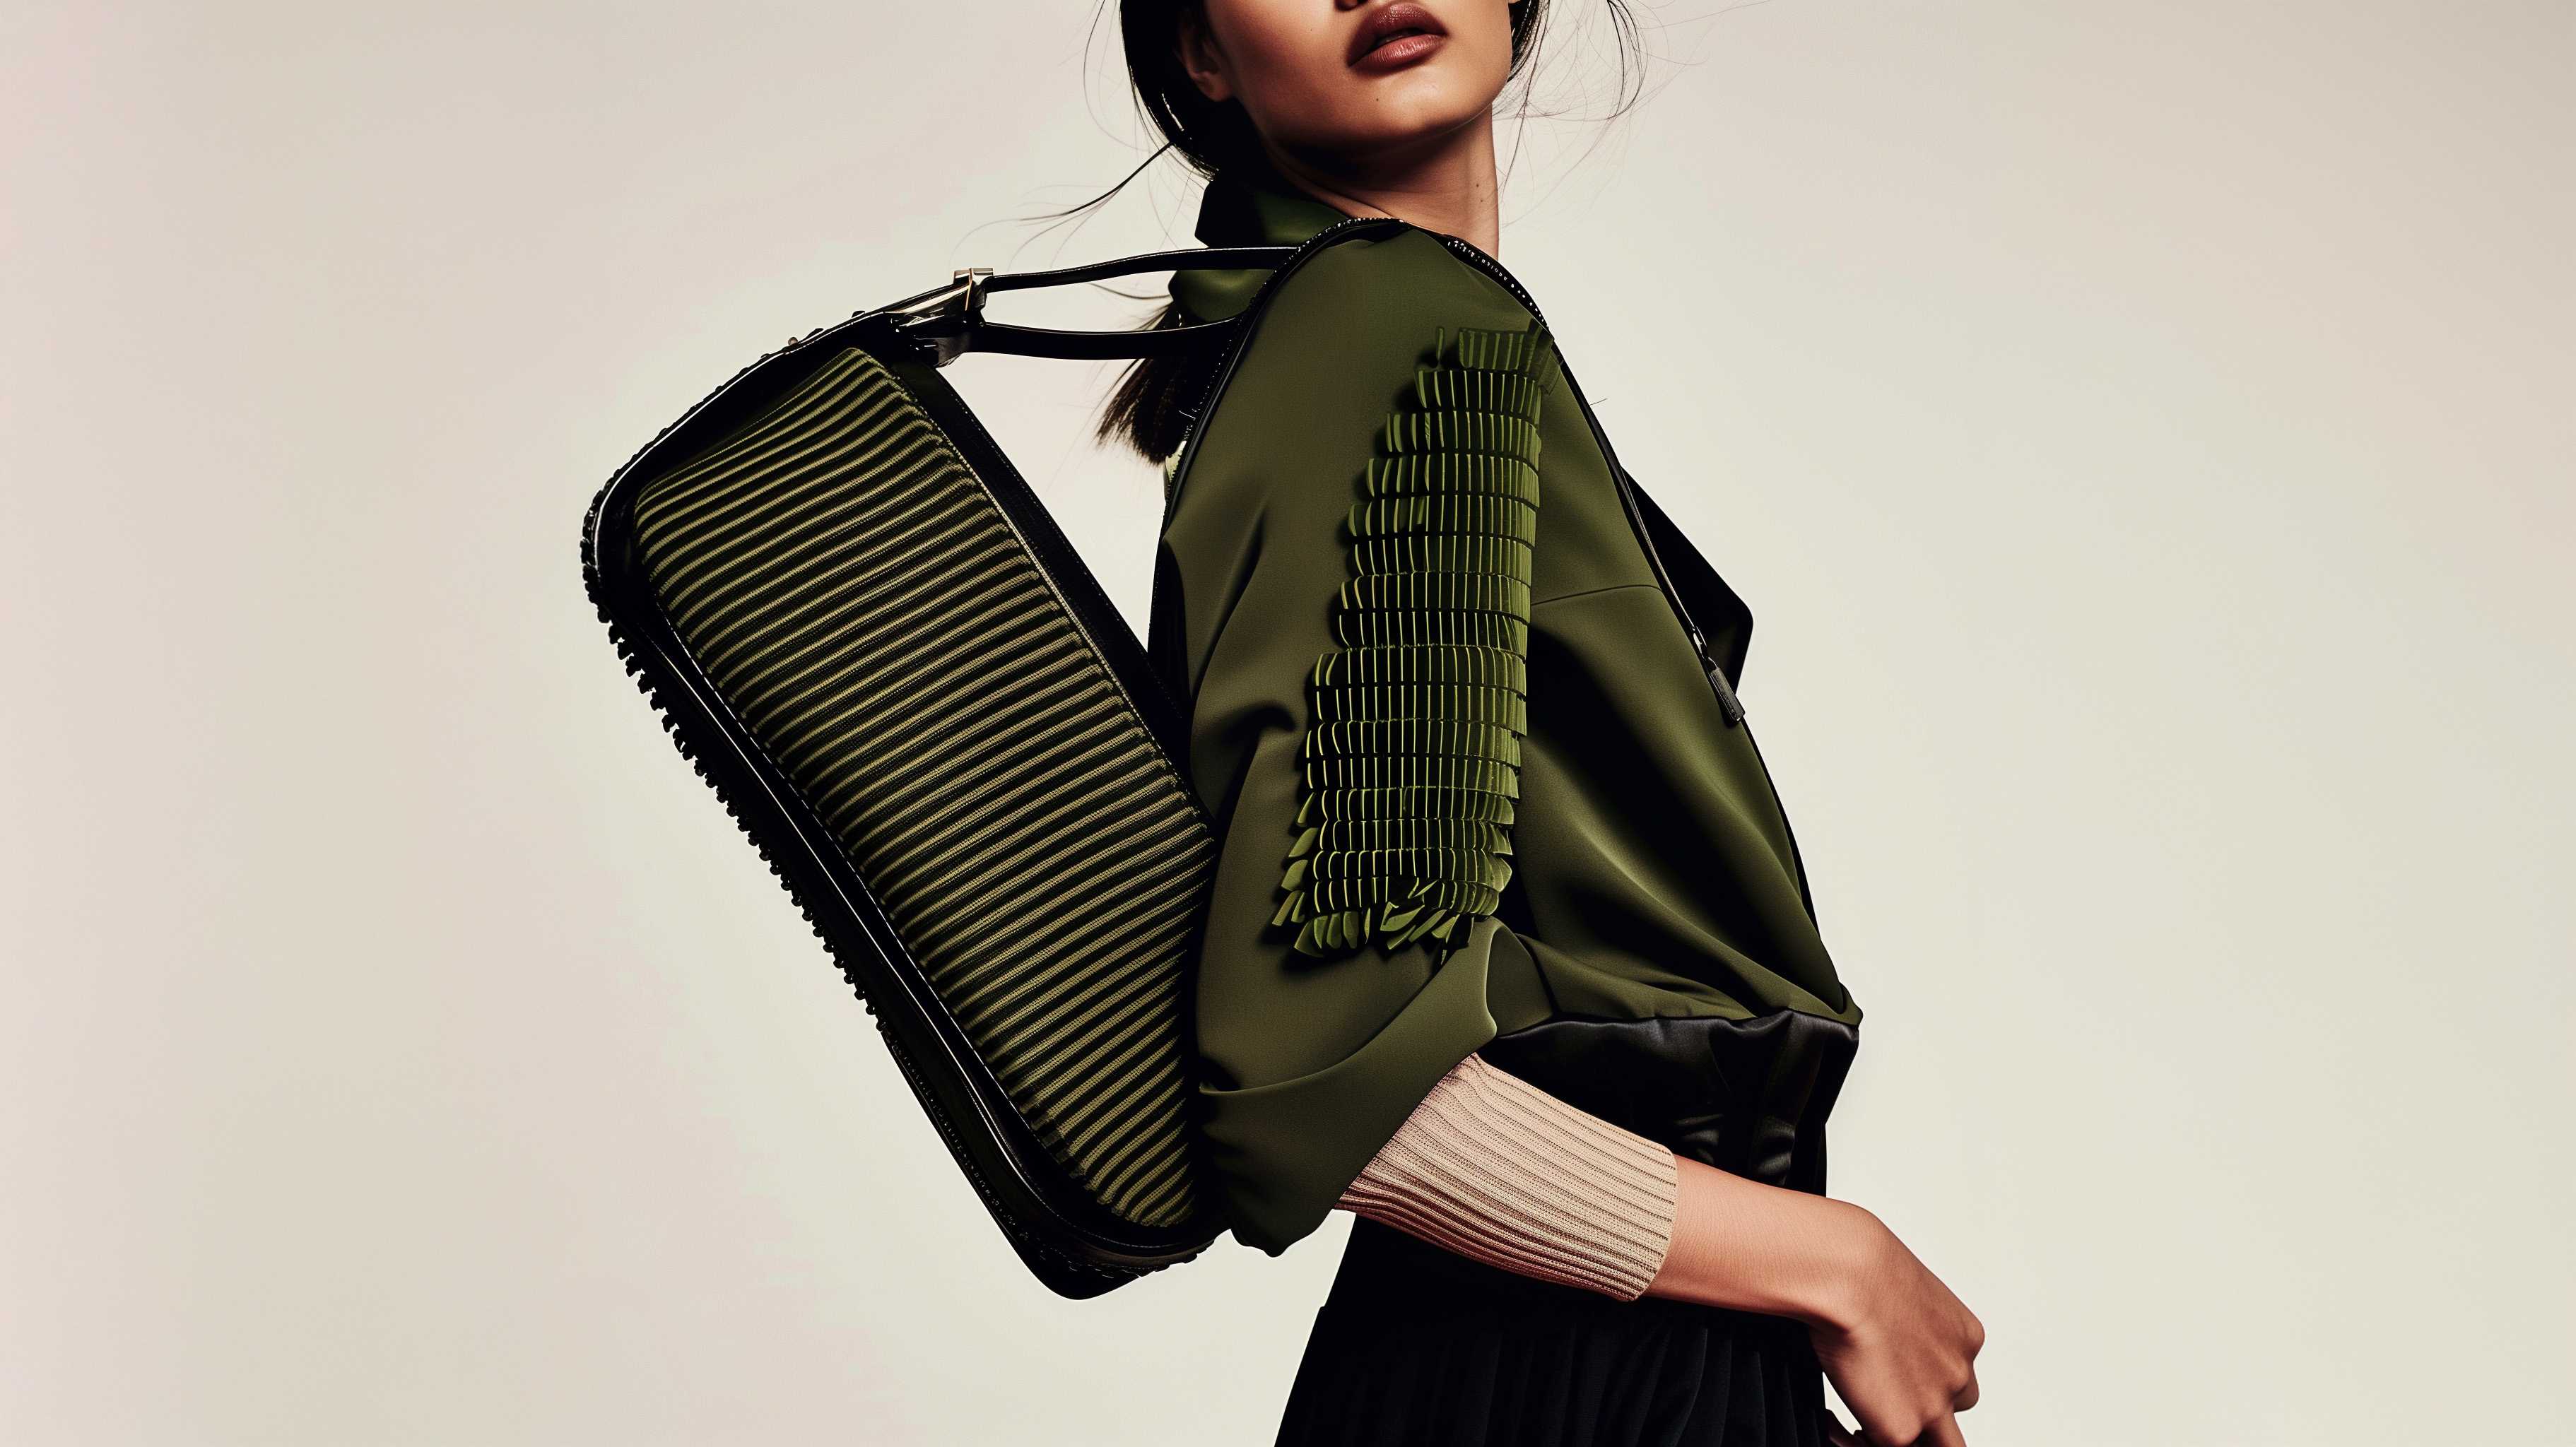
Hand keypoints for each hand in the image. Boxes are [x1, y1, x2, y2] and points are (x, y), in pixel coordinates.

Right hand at [1804, 1206, 1983, 1446]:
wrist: (1846, 1272)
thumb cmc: (1859, 1262)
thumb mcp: (1898, 1286)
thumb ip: (1899, 1314)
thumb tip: (1871, 1316)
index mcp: (1964, 1336)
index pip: (1955, 1372)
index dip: (1923, 1378)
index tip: (1891, 1375)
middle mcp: (1958, 1373)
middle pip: (1953, 1409)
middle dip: (1920, 1410)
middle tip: (1880, 1401)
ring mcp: (1934, 1405)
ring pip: (1937, 1442)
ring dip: (1898, 1431)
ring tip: (1859, 1424)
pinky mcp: (1901, 1429)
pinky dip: (1851, 1438)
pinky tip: (1831, 1417)